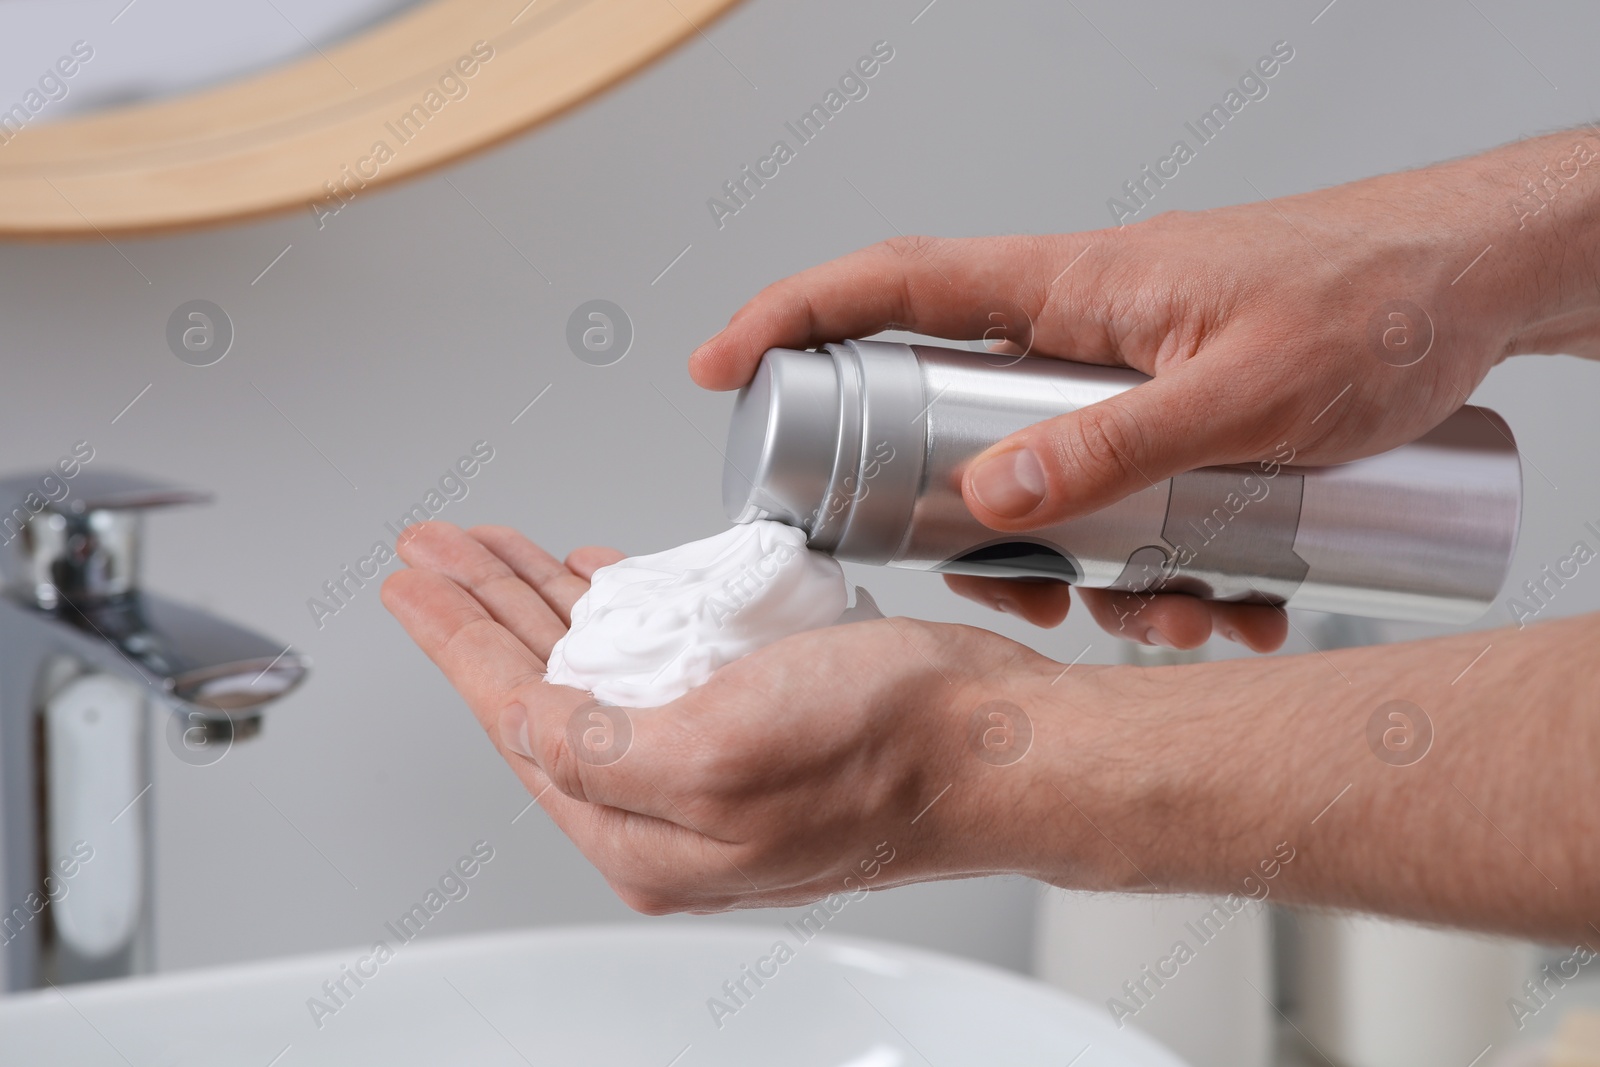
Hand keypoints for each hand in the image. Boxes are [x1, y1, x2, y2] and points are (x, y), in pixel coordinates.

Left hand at [380, 522, 1098, 913]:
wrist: (999, 740)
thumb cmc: (890, 750)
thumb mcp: (719, 754)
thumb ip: (599, 749)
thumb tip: (519, 719)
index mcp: (643, 832)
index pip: (513, 717)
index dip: (453, 638)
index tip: (411, 583)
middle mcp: (666, 809)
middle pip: (540, 686)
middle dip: (481, 607)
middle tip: (435, 551)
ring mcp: (706, 764)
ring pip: (591, 666)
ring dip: (537, 599)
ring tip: (489, 550)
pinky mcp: (748, 722)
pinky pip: (654, 659)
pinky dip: (613, 609)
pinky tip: (589, 579)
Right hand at [689, 134, 1599, 650]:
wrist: (1472, 289)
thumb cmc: (1373, 295)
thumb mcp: (1250, 391)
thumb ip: (1118, 446)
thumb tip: (992, 496)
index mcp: (1070, 290)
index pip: (895, 287)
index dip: (793, 319)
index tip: (723, 365)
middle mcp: (1078, 334)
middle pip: (951, 419)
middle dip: (965, 522)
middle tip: (1006, 582)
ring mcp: (1121, 380)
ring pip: (1042, 484)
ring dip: (1083, 566)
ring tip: (1168, 610)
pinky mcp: (1168, 421)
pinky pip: (1117, 501)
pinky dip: (1152, 564)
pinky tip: (1223, 600)